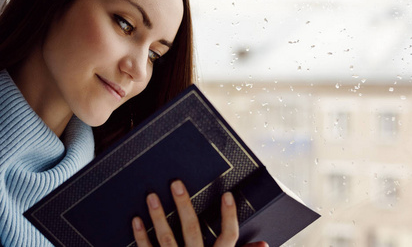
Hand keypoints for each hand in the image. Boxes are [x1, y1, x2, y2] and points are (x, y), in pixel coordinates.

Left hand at [132, 180, 267, 246]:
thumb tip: (263, 245)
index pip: (229, 236)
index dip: (229, 215)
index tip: (227, 195)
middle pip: (192, 230)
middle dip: (184, 206)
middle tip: (176, 184)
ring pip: (166, 239)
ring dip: (158, 217)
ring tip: (152, 196)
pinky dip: (141, 237)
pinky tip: (136, 221)